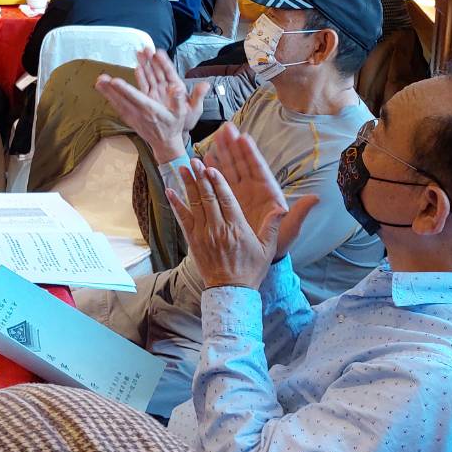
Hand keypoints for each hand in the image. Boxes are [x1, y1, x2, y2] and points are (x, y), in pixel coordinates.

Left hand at [94, 50, 206, 163]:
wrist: (166, 143)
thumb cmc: (173, 125)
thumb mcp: (182, 113)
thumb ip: (179, 100)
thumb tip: (178, 88)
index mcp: (152, 110)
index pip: (137, 98)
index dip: (126, 90)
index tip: (115, 81)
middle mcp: (141, 114)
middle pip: (123, 100)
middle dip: (111, 90)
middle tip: (101, 78)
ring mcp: (133, 118)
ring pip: (118, 104)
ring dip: (107, 93)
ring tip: (99, 82)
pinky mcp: (130, 120)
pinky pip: (118, 108)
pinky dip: (111, 99)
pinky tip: (104, 91)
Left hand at [167, 158, 313, 290]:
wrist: (231, 290)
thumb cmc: (250, 269)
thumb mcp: (267, 249)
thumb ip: (272, 227)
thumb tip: (282, 208)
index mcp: (237, 228)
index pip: (226, 200)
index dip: (218, 182)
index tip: (212, 168)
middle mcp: (218, 229)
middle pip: (208, 198)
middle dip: (201, 178)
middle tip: (194, 161)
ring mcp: (203, 234)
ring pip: (195, 205)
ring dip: (188, 185)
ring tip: (183, 168)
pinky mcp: (192, 241)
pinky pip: (183, 219)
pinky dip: (176, 204)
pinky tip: (170, 191)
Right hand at [203, 122, 316, 264]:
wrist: (262, 254)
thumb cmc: (280, 242)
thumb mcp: (291, 228)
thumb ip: (300, 213)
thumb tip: (316, 198)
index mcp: (268, 192)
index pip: (259, 169)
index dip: (251, 154)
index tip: (244, 138)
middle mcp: (253, 188)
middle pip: (242, 163)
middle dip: (234, 146)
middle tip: (226, 128)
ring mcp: (239, 192)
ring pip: (230, 168)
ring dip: (223, 152)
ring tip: (216, 135)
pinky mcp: (228, 198)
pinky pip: (219, 181)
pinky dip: (213, 169)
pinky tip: (206, 157)